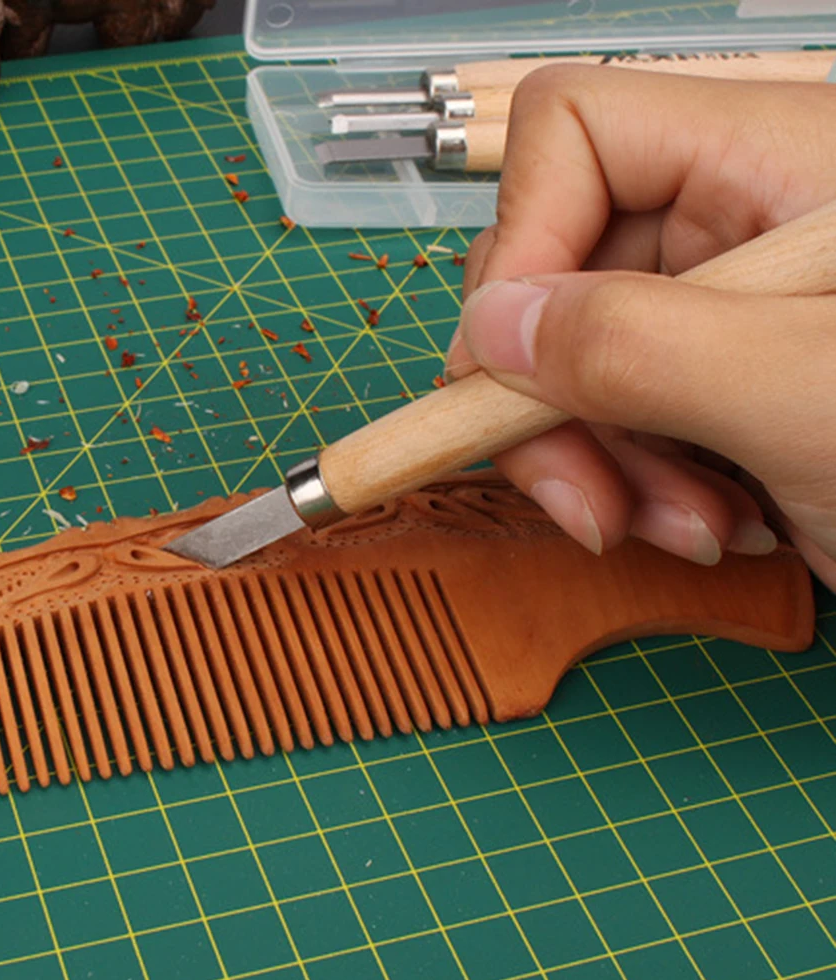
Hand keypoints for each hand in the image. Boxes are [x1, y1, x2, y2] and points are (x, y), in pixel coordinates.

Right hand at [445, 65, 835, 591]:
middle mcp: (736, 224)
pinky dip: (634, 484)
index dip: (521, 245)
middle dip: (555, 400)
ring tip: (683, 528)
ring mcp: (721, 313)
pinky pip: (614, 417)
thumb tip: (495, 328)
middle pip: (555, 267)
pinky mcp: (714, 387)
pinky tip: (707, 524)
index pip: (574, 132)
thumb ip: (641, 347)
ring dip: (597, 461)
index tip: (515, 371)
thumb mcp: (810, 396)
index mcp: (776, 163)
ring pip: (570, 360)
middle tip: (590, 502)